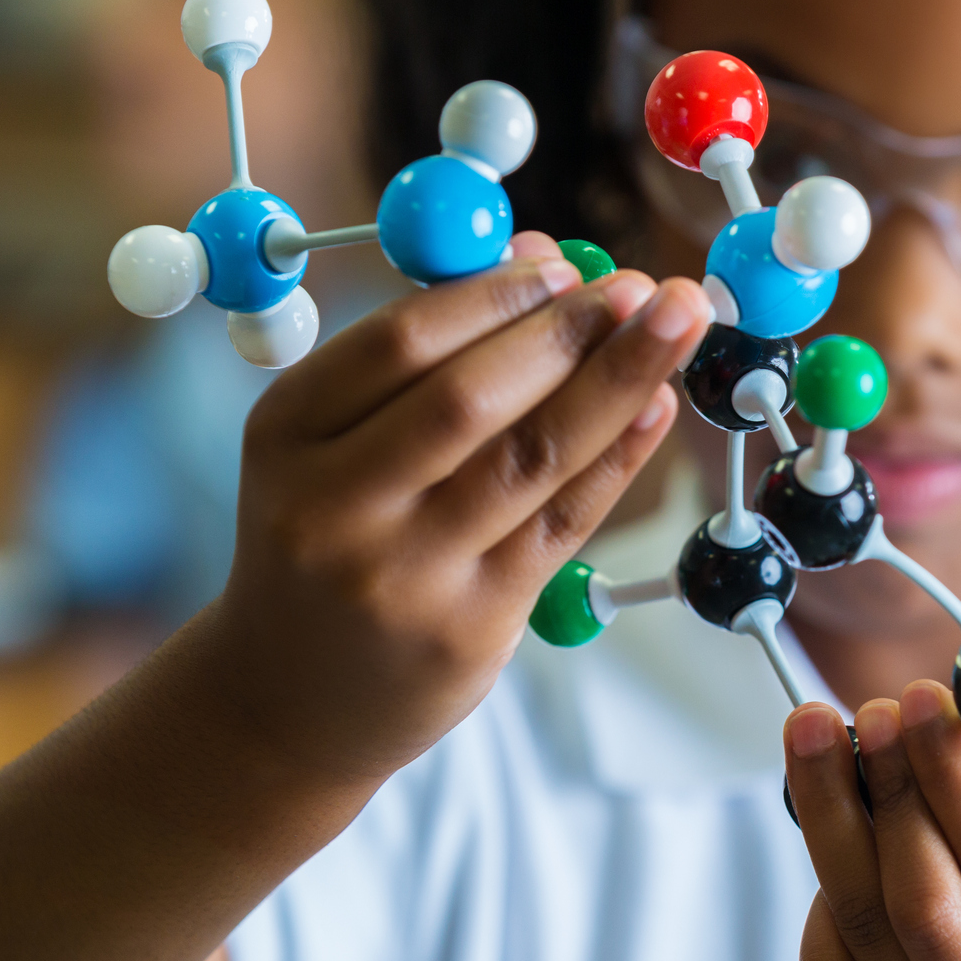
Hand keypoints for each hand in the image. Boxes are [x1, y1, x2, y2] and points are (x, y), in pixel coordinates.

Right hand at [206, 234, 710, 785]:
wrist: (287, 702)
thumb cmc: (325, 543)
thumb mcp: (326, 446)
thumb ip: (421, 359)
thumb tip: (542, 258)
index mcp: (285, 435)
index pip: (396, 345)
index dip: (491, 296)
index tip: (562, 264)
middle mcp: (334, 507)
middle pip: (466, 400)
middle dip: (566, 332)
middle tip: (638, 286)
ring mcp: (403, 576)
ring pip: (528, 459)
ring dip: (617, 381)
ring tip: (676, 322)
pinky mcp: (468, 628)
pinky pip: (561, 524)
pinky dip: (616, 457)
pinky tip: (655, 406)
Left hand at [784, 681, 960, 960]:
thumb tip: (926, 718)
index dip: (951, 779)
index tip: (916, 700)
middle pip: (921, 904)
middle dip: (886, 792)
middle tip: (863, 712)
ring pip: (861, 924)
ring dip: (832, 816)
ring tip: (817, 737)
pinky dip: (824, 891)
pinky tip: (837, 842)